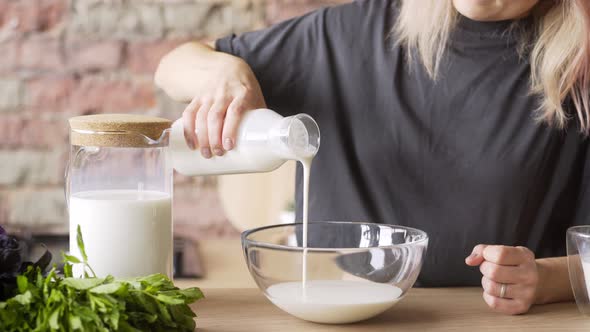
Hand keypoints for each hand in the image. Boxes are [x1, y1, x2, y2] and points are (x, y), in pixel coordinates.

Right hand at [155, 42, 266, 157]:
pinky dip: (188, 129)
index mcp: (242, 93)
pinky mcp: (198, 97)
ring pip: (201, 116)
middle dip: (214, 138)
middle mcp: (224, 93)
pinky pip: (189, 113)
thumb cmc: (247, 91)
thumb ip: (260, 120)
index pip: (235, 111)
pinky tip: (192, 144)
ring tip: (206, 154)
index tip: (229, 146)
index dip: (230, 129)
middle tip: (217, 154)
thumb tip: (266, 147)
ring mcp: (209, 95)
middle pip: (215, 116)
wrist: (229, 68)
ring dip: (201, 137)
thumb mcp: (256, 99)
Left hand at [465, 244, 538, 314]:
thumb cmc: (512, 263)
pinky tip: (495, 291)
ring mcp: (527, 292)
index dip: (487, 254)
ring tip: (493, 280)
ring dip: (486, 282)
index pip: (500, 254)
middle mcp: (529, 275)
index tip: (488, 255)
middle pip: (493, 272)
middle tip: (490, 268)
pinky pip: (494, 303)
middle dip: (484, 268)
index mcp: (525, 256)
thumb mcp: (501, 250)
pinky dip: (488, 296)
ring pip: (491, 287)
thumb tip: (469, 261)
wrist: (537, 281)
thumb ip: (482, 251)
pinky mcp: (521, 307)